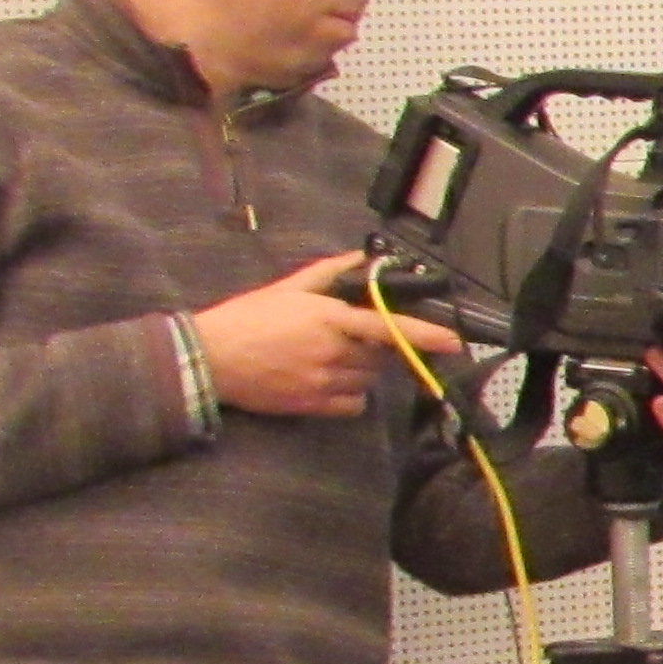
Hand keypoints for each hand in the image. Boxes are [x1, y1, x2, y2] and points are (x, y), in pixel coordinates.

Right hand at [191, 253, 458, 420]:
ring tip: (328, 357)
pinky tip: (327, 381)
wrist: (210, 359)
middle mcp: (334, 353)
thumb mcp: (288, 288)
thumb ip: (328, 273)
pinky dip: (350, 395)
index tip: (452, 341)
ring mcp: (325, 382)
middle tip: (346, 338)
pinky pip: (353, 404)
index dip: (424, 334)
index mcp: (331, 320)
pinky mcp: (314, 405)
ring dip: (361, 370)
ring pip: (368, 380)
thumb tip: (359, 258)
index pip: (388, 328)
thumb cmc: (247, 319)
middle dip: (375, 347)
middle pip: (380, 356)